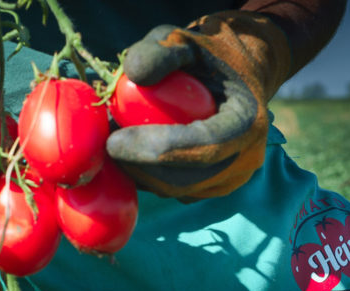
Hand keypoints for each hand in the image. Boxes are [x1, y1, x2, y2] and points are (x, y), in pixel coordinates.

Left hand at [106, 11, 290, 199]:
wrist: (238, 74)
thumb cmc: (208, 55)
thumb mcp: (184, 40)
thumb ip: (160, 51)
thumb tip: (132, 76)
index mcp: (248, 122)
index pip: (202, 147)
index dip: (155, 149)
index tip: (112, 141)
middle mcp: (246, 159)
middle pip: (185, 180)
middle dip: (138, 167)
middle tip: (101, 145)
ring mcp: (231, 179)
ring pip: (175, 190)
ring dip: (137, 172)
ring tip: (112, 141)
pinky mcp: (213, 187)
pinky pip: (174, 191)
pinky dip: (146, 175)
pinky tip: (127, 150)